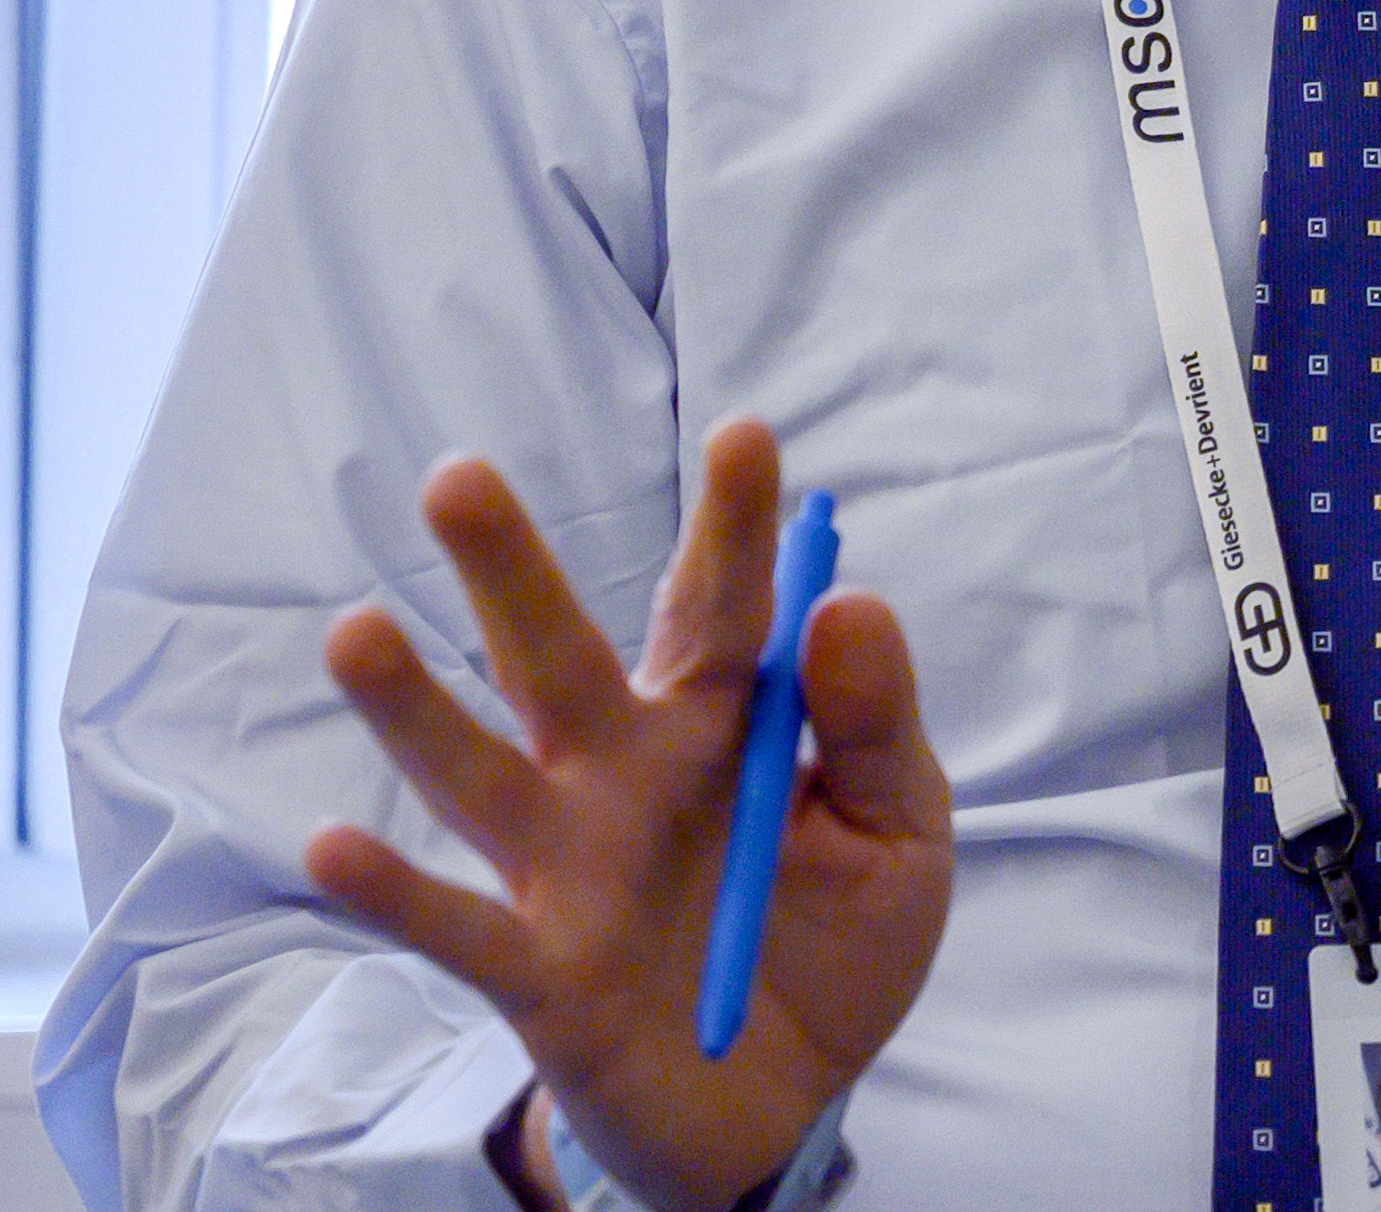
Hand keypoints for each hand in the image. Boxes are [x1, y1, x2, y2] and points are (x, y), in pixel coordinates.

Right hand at [304, 425, 953, 1211]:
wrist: (792, 1097)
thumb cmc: (839, 938)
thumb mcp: (900, 826)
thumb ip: (875, 722)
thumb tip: (848, 600)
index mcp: (721, 725)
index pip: (721, 606)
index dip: (733, 524)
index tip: (746, 434)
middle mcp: (624, 775)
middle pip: (561, 659)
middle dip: (512, 572)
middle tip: (458, 476)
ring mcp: (567, 868)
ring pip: (480, 772)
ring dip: (414, 710)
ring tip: (354, 632)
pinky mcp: (538, 973)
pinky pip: (457, 928)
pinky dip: (394, 892)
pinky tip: (330, 843)